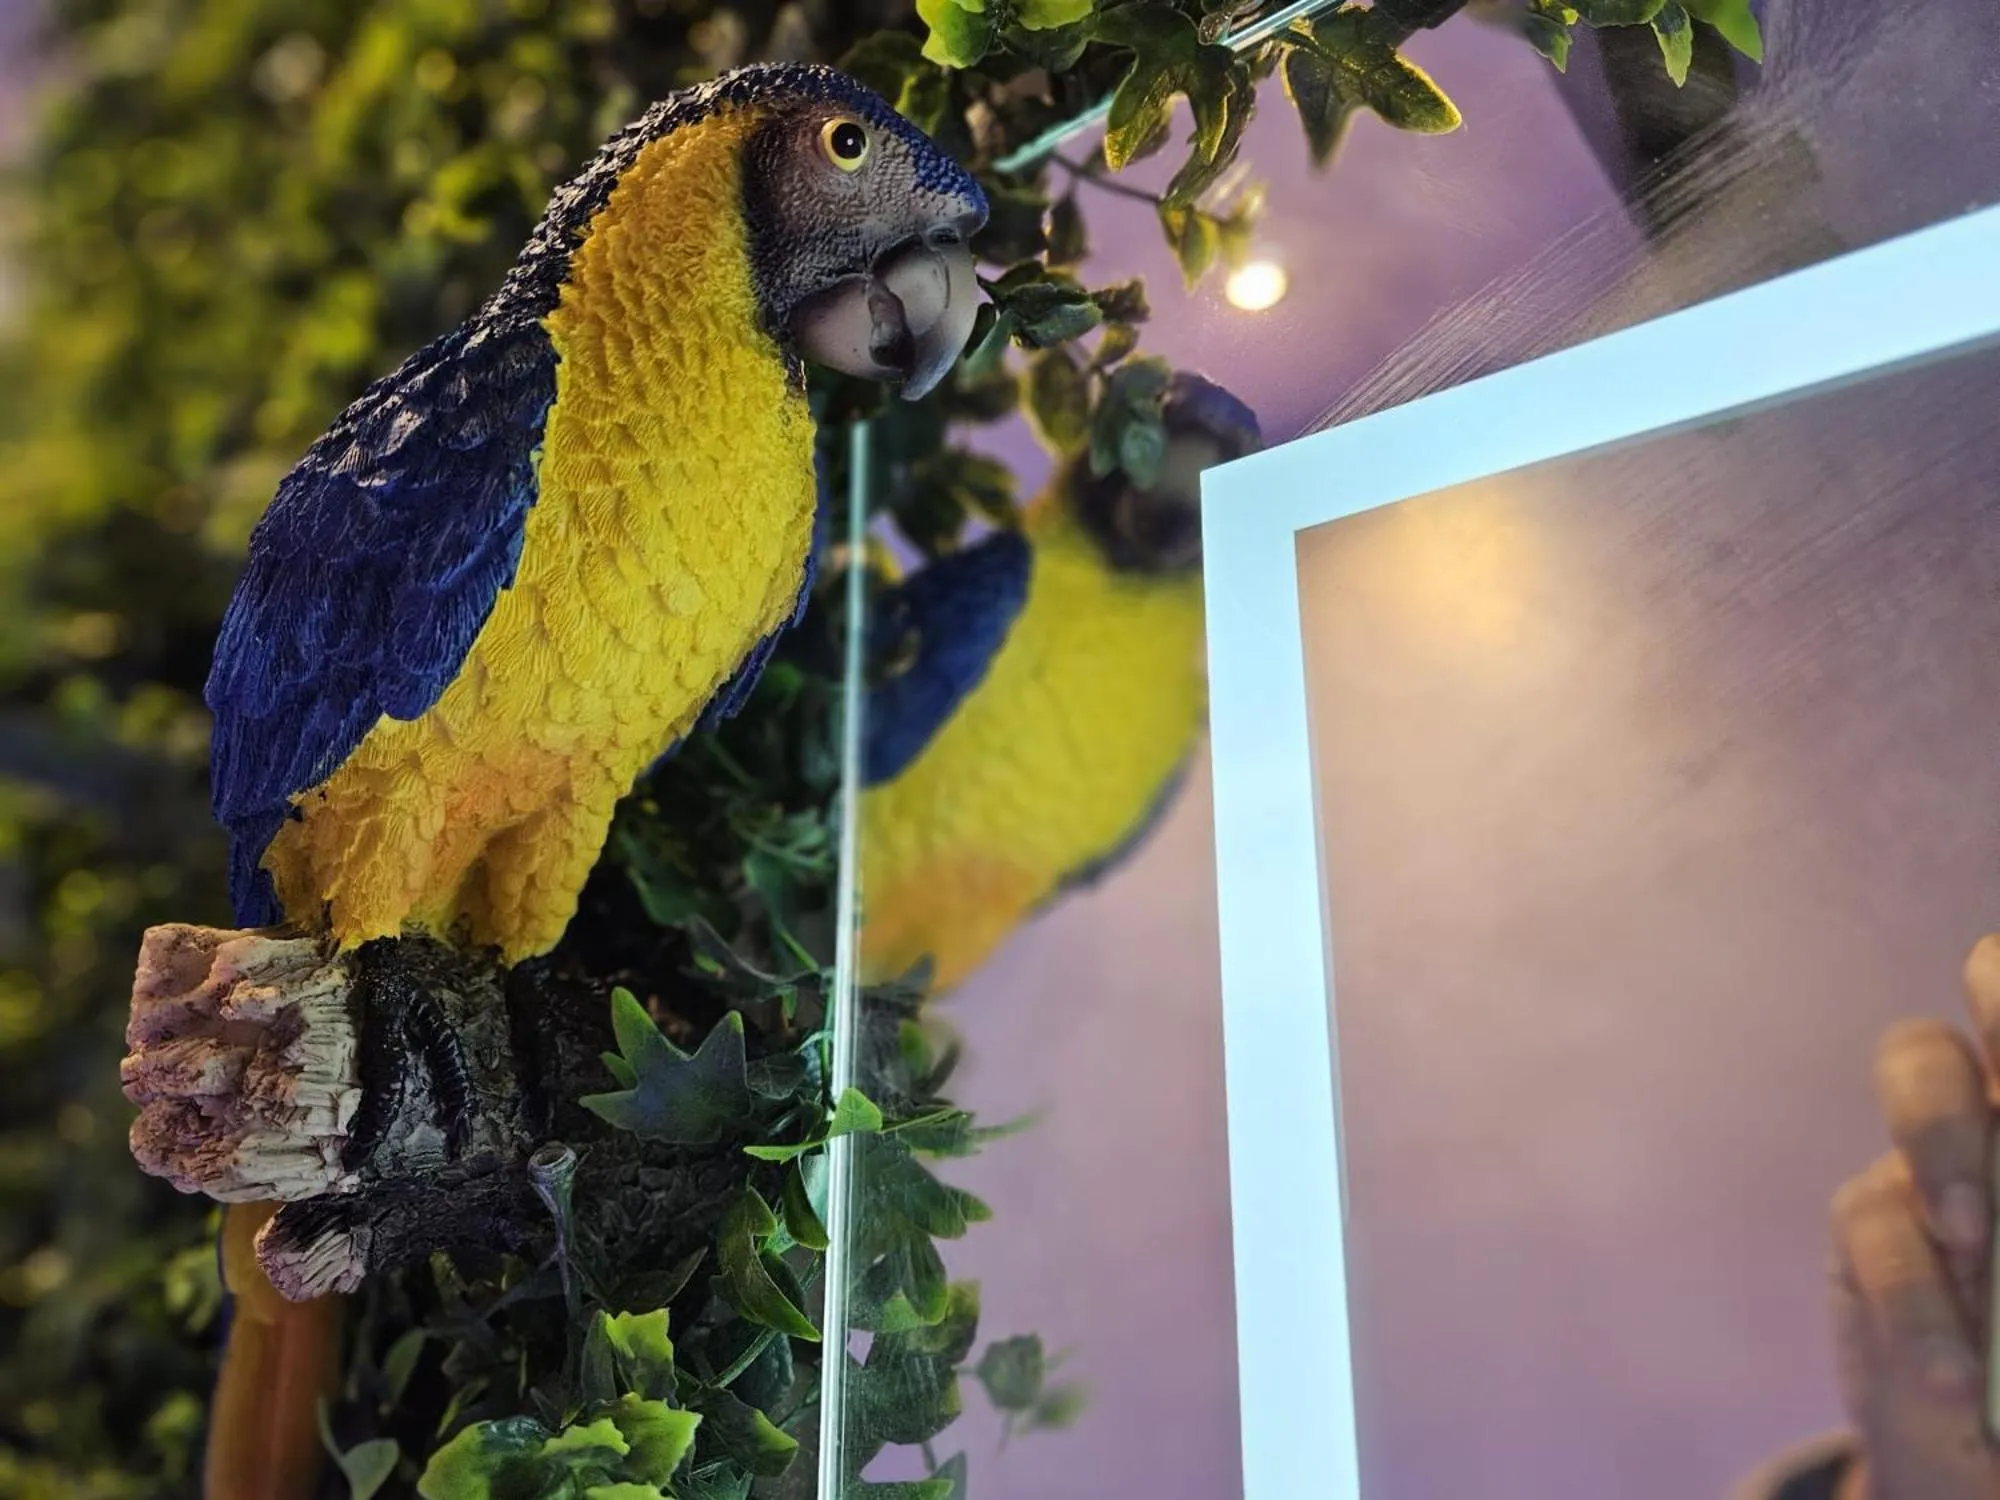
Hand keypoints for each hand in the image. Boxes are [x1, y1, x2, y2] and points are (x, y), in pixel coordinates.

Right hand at [1830, 935, 1999, 1497]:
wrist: (1990, 1472)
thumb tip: (1991, 1225)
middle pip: (1992, 976)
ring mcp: (1939, 1155)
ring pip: (1917, 1058)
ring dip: (1946, 1134)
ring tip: (1976, 1238)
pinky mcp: (1870, 1225)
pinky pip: (1875, 1220)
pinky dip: (1916, 1301)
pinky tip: (1952, 1378)